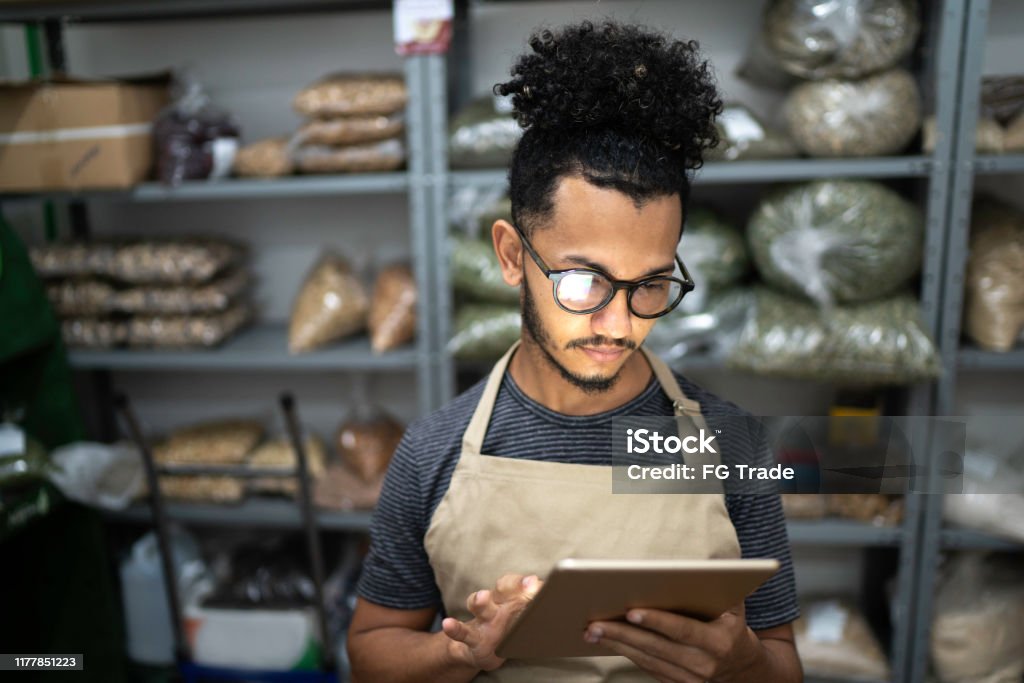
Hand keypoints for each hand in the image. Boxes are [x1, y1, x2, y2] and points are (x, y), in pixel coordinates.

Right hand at [442, 573, 543, 671]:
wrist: (481, 650)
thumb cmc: (507, 629)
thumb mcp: (522, 618)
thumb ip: (534, 607)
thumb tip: (552, 597)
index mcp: (510, 599)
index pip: (517, 584)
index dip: (528, 583)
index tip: (538, 583)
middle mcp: (496, 604)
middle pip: (501, 589)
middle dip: (511, 585)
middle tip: (527, 584)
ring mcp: (482, 620)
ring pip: (480, 605)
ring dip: (480, 600)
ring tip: (482, 597)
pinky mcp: (471, 638)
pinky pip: (462, 631)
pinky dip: (454, 628)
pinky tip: (448, 624)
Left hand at [583, 603, 762, 682]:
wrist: (742, 669)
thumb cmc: (732, 626)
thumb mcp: (735, 606)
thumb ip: (720, 585)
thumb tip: (707, 560)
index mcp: (719, 642)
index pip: (682, 631)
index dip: (656, 621)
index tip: (630, 611)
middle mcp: (703, 664)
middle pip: (656, 648)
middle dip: (623, 635)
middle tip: (595, 623)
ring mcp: (690, 679)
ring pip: (647, 660)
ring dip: (618, 645)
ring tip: (592, 631)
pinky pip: (647, 668)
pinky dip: (626, 654)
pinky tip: (608, 641)